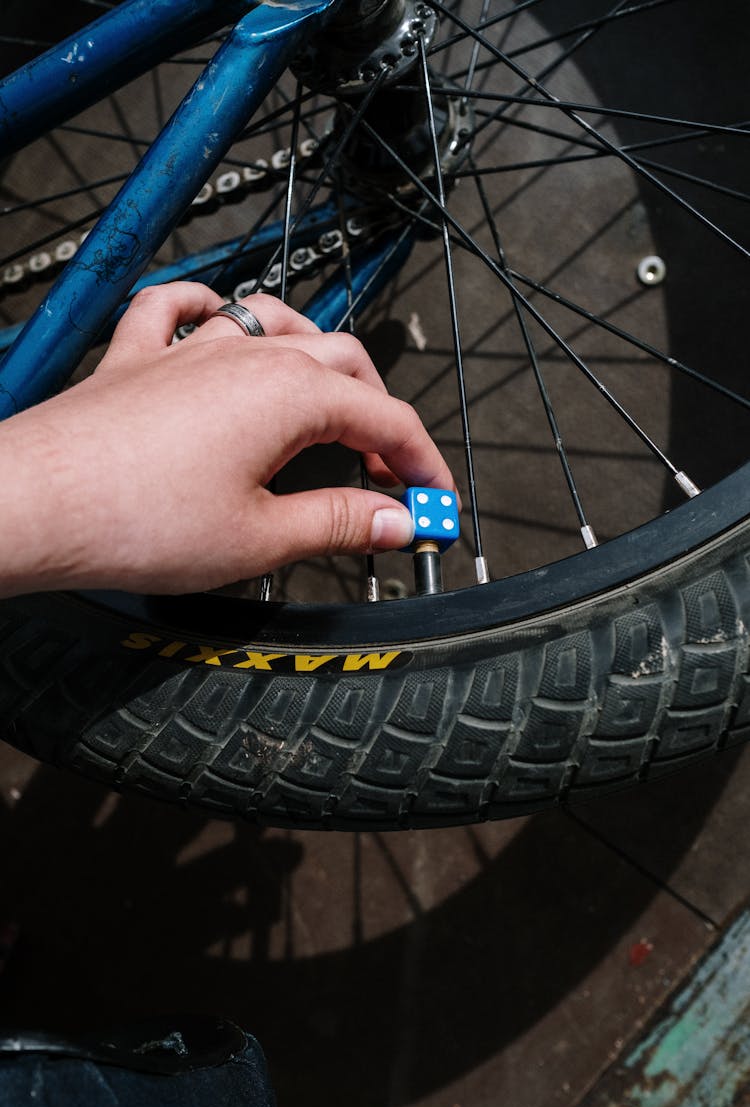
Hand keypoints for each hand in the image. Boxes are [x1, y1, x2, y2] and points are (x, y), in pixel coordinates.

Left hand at [0, 282, 455, 594]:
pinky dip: (214, 312)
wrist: (33, 503)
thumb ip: (341, 523)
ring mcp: (190, 348)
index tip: (436, 501)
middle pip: (344, 362)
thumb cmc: (133, 517)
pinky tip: (221, 321)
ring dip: (317, 360)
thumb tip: (397, 521)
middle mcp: (246, 355)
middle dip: (380, 415)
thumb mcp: (261, 538)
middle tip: (390, 472)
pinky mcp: (140, 358)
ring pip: (277, 324)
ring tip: (329, 402)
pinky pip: (182, 309)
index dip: (423, 463)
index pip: (387, 417)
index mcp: (290, 394)